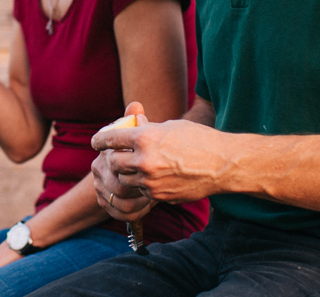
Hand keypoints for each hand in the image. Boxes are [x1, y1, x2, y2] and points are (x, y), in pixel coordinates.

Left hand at [92, 101, 225, 210]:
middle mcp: (144, 161)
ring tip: (136, 166)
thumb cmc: (199, 139)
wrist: (223, 165)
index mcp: (145, 138)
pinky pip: (142, 191)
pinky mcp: (159, 196)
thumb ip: (147, 128)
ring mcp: (151, 181)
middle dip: (113, 159)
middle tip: (115, 156)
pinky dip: (143, 184)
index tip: (96, 142)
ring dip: (127, 173)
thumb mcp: (170, 126)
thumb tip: (132, 123)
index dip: (100, 140)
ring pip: (126, 180)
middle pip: (114, 163)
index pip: (111, 139)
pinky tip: (153, 177)